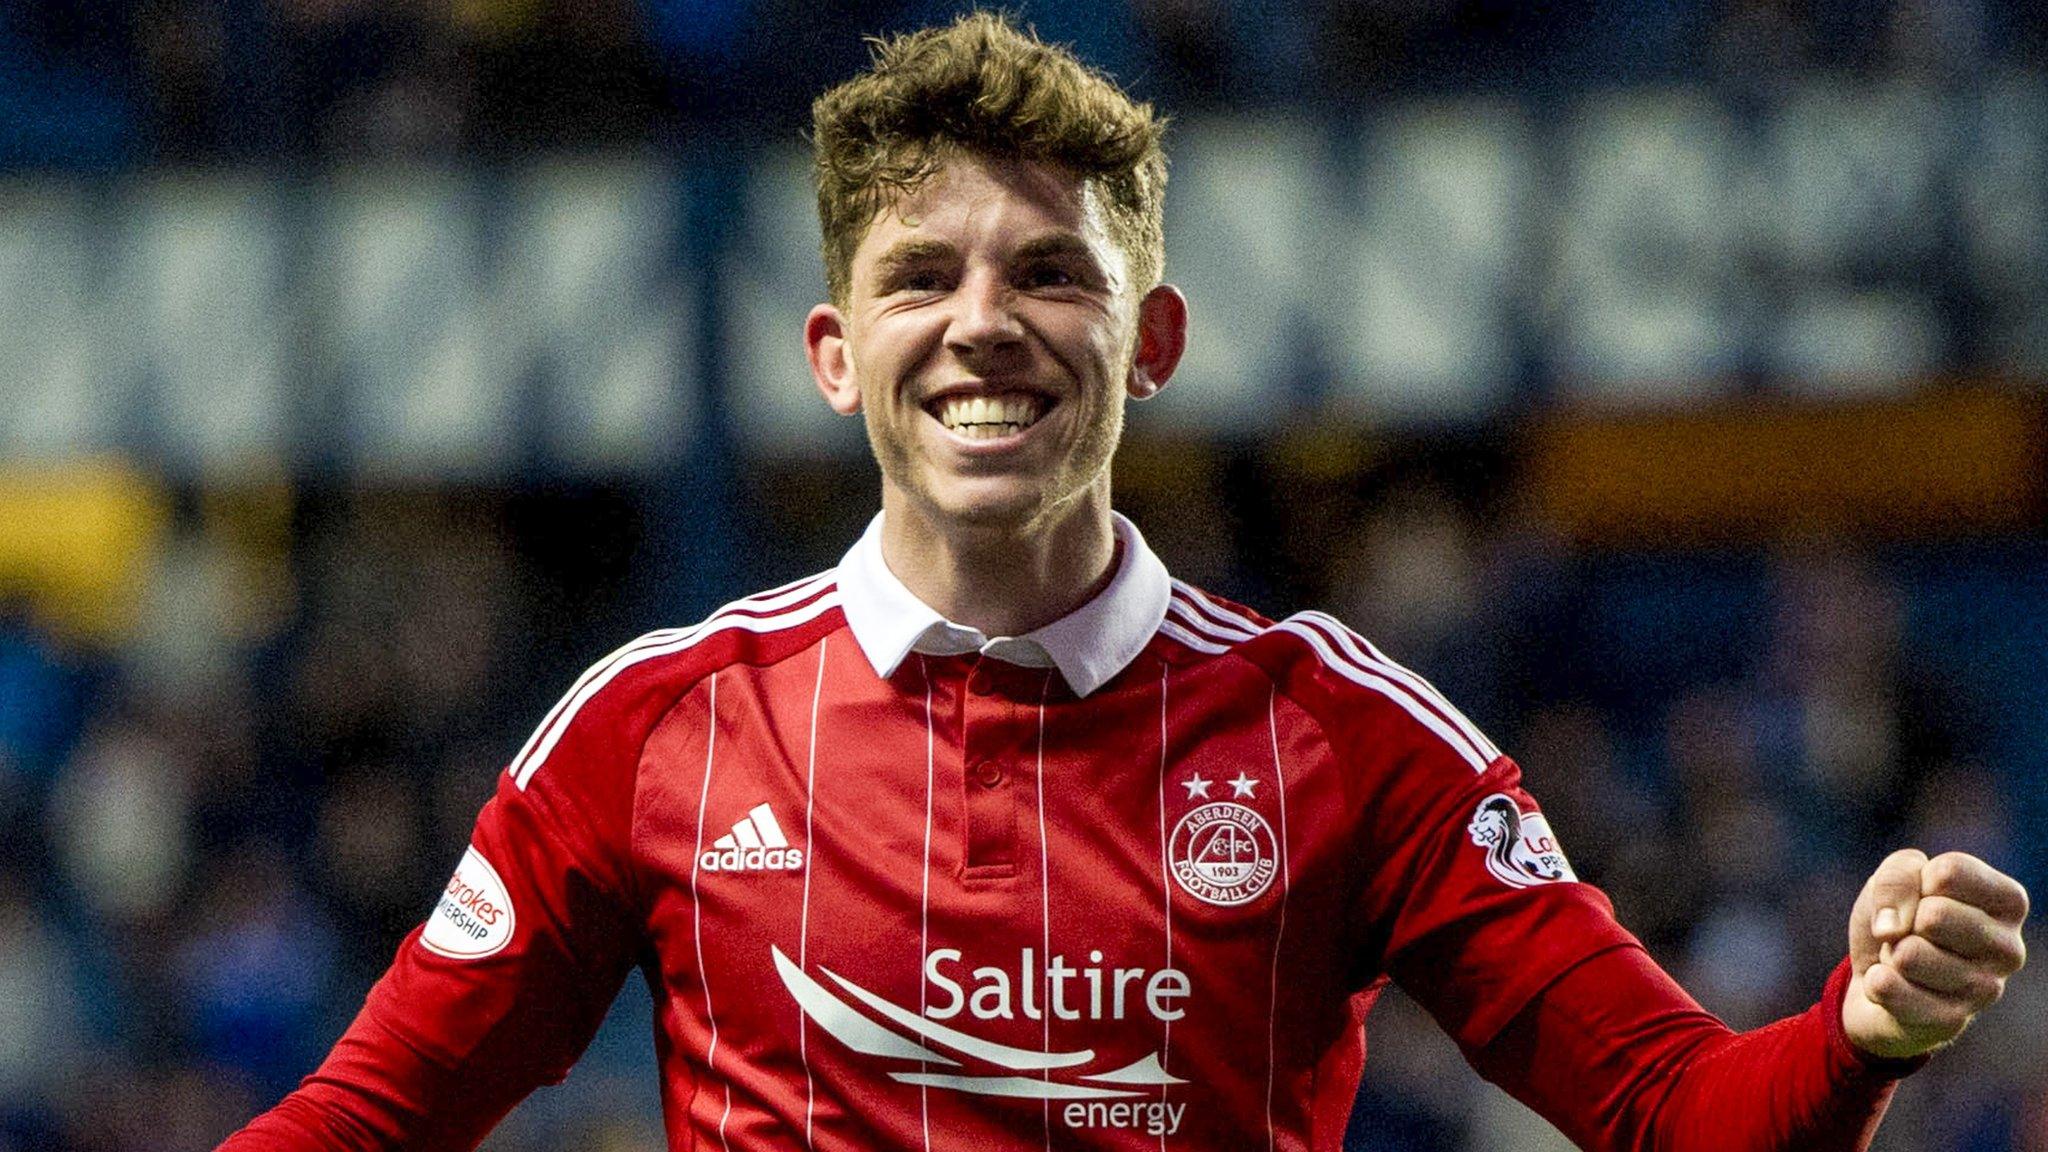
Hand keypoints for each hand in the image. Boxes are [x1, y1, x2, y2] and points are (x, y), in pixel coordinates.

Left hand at [1842, 849, 2027, 1059]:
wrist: (1879, 977)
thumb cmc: (1901, 918)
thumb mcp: (1895, 879)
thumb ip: (1897, 877)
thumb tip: (1892, 929)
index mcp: (2008, 902)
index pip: (1950, 873)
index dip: (1917, 882)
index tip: (1922, 897)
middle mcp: (2009, 948)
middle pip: (1934, 915)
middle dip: (1903, 922)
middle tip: (1912, 935)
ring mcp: (1986, 990)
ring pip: (1910, 955)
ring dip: (1892, 954)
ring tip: (1907, 962)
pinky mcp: (1952, 1021)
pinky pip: (1889, 988)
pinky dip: (1877, 982)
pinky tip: (1897, 986)